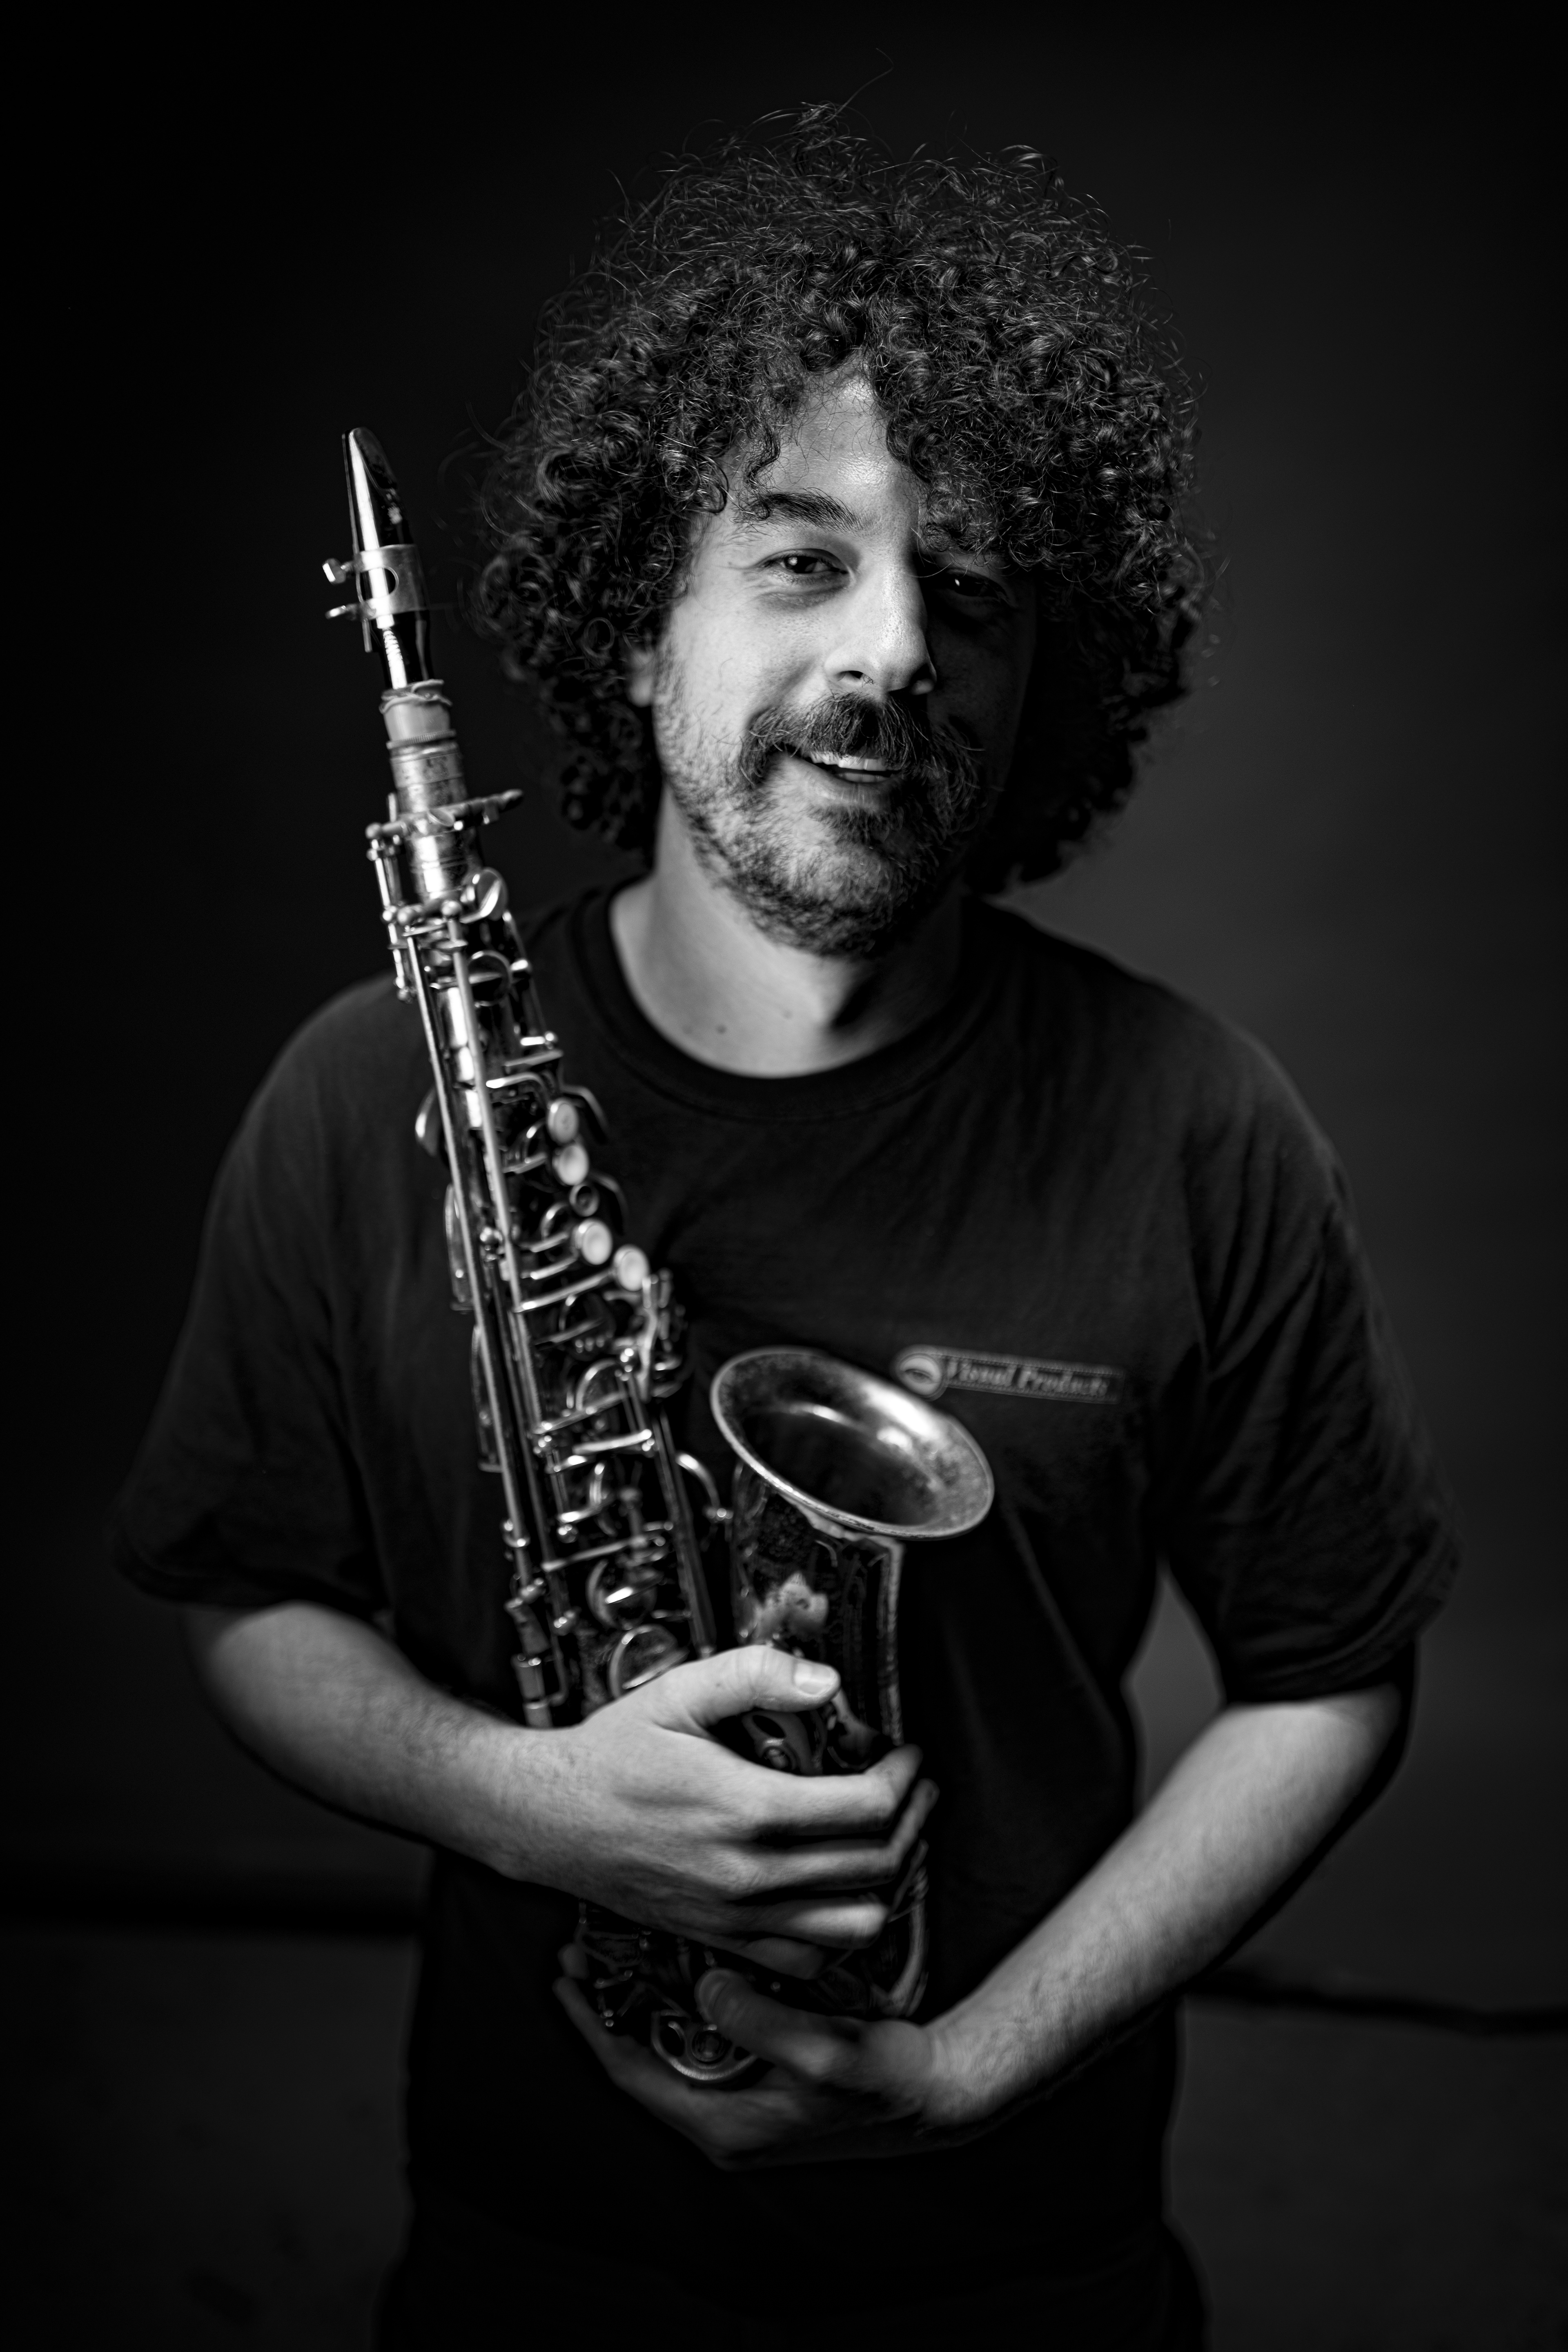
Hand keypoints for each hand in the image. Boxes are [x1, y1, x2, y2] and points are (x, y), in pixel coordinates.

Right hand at [502, 1647, 936, 1976]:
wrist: (546, 1819)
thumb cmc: (613, 1753)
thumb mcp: (677, 1692)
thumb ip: (755, 1675)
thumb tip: (827, 1681)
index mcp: (745, 1808)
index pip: (866, 1810)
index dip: (904, 1779)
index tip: (907, 1755)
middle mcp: (748, 1874)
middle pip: (875, 1866)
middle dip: (912, 1821)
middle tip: (914, 1787)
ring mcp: (736, 1917)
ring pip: (855, 1925)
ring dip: (886, 1883)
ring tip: (886, 1839)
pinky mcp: (722, 1940)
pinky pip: (808, 1960)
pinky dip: (837, 1933)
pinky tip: (836, 1890)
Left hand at [556, 1949, 969, 2168]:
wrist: (937, 2096)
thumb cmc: (885, 2080)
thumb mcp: (825, 2050)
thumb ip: (761, 2023)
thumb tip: (707, 1987)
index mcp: (724, 2128)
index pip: (631, 2074)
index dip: (592, 2025)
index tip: (563, 1977)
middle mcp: (723, 2124)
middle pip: (641, 2063)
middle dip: (608, 2007)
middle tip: (579, 1952)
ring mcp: (742, 2106)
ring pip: (669, 2051)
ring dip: (642, 2002)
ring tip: (617, 1950)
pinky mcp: (760, 2085)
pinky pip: (702, 2045)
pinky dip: (681, 2004)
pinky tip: (678, 1965)